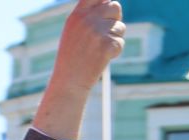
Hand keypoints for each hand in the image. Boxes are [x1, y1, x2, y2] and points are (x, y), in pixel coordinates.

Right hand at [34, 0, 123, 139]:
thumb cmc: (71, 58)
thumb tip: (109, 4)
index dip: (105, 0)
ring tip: (99, 50)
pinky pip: (120, 42)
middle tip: (106, 33)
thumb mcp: (74, 32)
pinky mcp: (106, 45)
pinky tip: (102, 59)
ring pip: (119, 27)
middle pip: (114, 7)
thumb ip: (88, 16)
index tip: (108, 10)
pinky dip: (115, 52)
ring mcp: (97, 32)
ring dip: (114, 38)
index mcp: (78, 15)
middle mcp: (87, 20)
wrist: (69, 82)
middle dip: (115, 19)